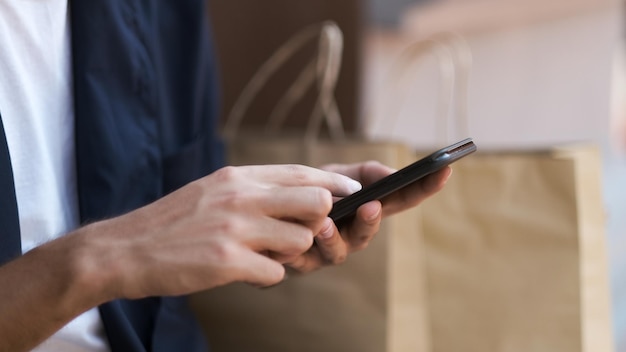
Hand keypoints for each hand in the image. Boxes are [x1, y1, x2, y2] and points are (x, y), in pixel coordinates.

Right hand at [76, 164, 362, 298]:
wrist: (125, 249)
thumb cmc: (175, 221)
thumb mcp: (214, 189)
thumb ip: (256, 190)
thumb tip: (303, 195)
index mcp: (239, 177)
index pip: (304, 173)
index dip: (336, 184)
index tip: (354, 192)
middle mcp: (241, 197)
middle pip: (317, 202)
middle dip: (319, 222)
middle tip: (298, 233)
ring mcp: (235, 228)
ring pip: (302, 242)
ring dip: (290, 255)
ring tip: (262, 255)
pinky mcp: (226, 261)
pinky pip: (275, 273)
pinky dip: (265, 275)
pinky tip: (241, 271)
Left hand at [284, 161, 451, 272]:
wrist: (270, 209)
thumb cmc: (311, 190)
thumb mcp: (336, 174)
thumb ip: (365, 172)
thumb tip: (392, 175)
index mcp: (367, 209)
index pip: (402, 199)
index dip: (425, 187)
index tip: (444, 170)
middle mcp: (353, 234)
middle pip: (369, 232)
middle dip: (370, 221)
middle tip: (369, 207)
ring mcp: (329, 250)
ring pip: (338, 251)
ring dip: (333, 238)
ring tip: (324, 223)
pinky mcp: (302, 262)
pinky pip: (302, 261)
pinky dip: (296, 252)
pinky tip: (288, 244)